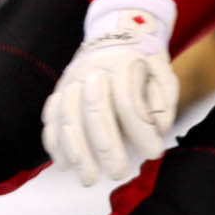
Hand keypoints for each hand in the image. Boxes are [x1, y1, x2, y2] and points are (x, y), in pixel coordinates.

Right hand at [42, 0, 179, 184]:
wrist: (113, 36)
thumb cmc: (142, 64)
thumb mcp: (162, 73)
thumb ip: (164, 100)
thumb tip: (159, 128)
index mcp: (122, 62)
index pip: (128, 100)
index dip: (141, 130)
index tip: (154, 153)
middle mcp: (91, 69)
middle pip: (94, 110)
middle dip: (106, 146)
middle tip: (118, 173)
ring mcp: (69, 81)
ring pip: (67, 117)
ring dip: (76, 151)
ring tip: (89, 178)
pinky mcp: (57, 92)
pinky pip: (51, 118)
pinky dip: (55, 143)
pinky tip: (65, 165)